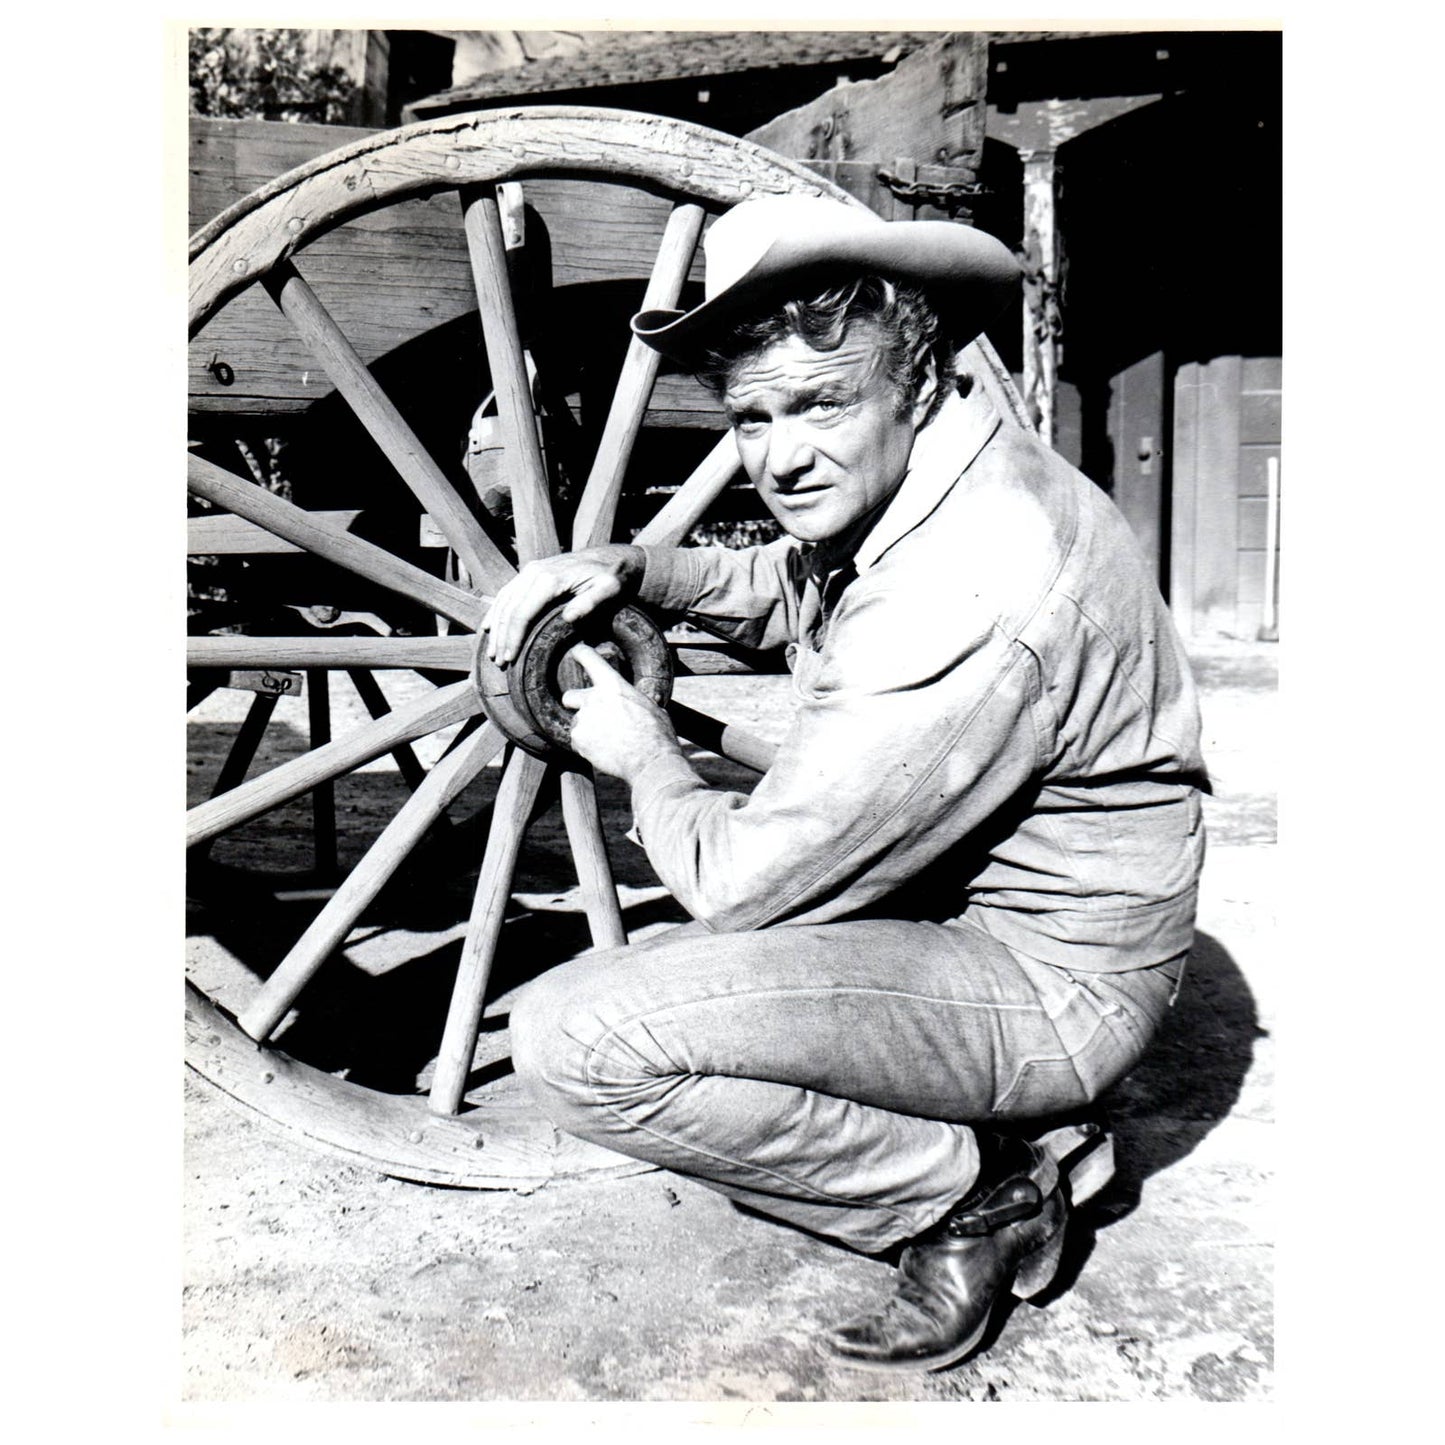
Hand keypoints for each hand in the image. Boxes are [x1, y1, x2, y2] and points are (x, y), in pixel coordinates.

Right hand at [482, 544, 645, 666]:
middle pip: (508, 609)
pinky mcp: (532, 572)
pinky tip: (489, 625)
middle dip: (501, 637)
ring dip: (495, 627)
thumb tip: (568, 618)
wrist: (612, 557)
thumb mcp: (608, 589)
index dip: (513, 637)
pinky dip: (496, 610)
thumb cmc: (612, 577)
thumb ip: (590, 602)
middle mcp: (535, 572)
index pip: (522, 613)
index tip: (510, 658)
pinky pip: (508, 592)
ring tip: (491, 651)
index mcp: (550, 579)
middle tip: (498, 662)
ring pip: (504, 600)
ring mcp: (531, 570)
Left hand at [560, 643, 682, 784]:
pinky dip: (587, 747)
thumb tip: (653, 697)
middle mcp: (593, 699)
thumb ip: (640, 701)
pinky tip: (605, 752)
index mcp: (613, 685)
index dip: (581, 654)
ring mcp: (583, 720)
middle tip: (589, 713)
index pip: (590, 659)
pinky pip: (577, 742)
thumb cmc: (657, 734)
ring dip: (587, 730)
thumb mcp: (653, 709)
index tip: (576, 653)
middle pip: (569, 696)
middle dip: (575, 703)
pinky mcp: (578, 740)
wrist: (651, 762)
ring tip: (609, 741)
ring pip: (577, 723)